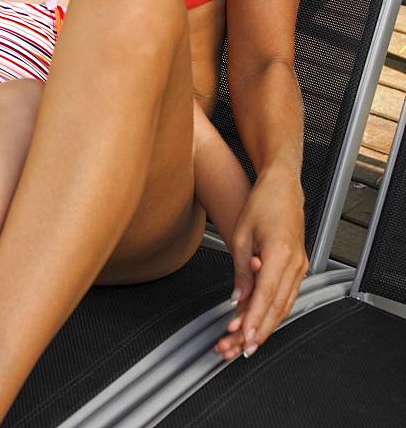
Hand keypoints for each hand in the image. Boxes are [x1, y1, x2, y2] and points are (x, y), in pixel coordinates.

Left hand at [215, 171, 306, 359]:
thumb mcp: (242, 234)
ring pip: (283, 305)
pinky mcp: (297, 267)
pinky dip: (271, 311)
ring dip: (265, 325)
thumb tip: (237, 298)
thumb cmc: (262, 204)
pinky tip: (257, 321)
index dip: (255, 320)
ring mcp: (300, 266)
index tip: (243, 337)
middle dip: (259, 331)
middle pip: (278, 307)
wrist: (283, 187)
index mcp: (281, 253)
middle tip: (241, 349)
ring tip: (246, 342)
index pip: (267, 296)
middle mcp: (295, 263)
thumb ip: (241, 269)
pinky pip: (285, 295)